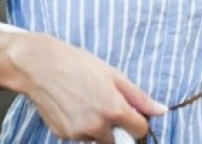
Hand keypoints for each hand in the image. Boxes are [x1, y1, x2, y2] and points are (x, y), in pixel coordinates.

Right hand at [8, 33, 166, 142]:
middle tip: (105, 103)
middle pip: (117, 138)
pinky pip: (80, 136)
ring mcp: (78, 133)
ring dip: (98, 126)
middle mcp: (96, 127)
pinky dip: (81, 126)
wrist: (40, 66)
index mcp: (113, 110)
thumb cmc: (78, 64)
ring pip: (97, 138)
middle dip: (116, 126)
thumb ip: (139, 97)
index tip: (133, 113)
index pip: (139, 131)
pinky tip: (74, 106)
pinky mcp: (62, 135)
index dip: (139, 121)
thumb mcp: (114, 75)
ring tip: (87, 100)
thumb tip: (161, 111)